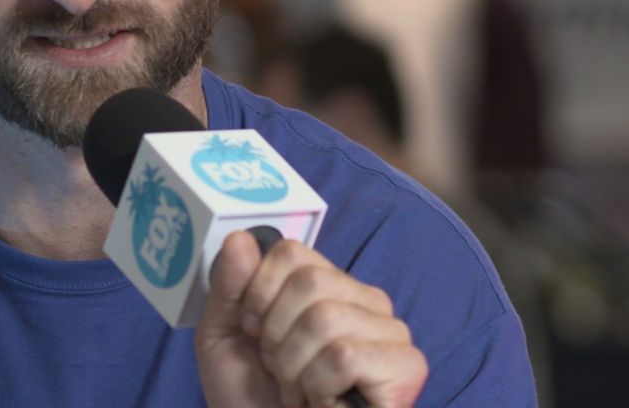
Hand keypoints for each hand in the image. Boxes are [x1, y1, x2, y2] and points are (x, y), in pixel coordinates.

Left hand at [194, 232, 427, 407]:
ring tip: (301, 390)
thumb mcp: (223, 338)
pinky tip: (324, 402)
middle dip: (276, 335)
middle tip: (280, 369)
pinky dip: (319, 386)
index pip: (292, 252)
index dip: (259, 293)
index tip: (255, 332)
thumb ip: (227, 287)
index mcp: (326, 286)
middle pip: (309, 281)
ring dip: (294, 367)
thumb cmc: (252, 399)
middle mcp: (365, 301)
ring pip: (325, 319)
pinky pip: (345, 355)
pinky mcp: (406, 367)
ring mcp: (390, 332)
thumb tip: (241, 237)